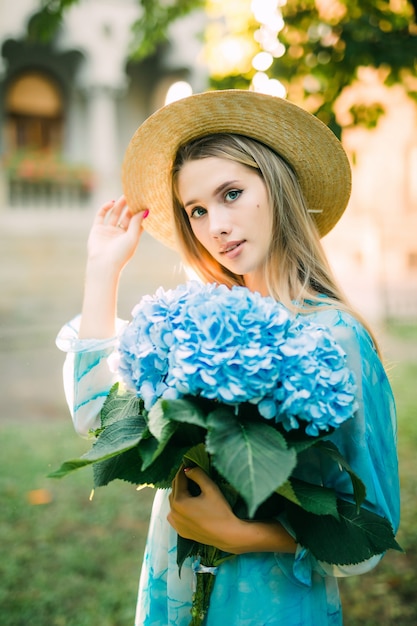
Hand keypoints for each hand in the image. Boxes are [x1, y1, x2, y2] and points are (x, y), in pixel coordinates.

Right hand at [86, 195, 146, 274]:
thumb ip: (137, 223)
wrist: (103, 264)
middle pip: (126, 216)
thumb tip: (145, 210)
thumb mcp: (132, 237)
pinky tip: (112, 202)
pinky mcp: (97, 229)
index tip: (145, 201)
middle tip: (135, 194)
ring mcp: (108, 231)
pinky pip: (101, 215)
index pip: (136, 222)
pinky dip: (106, 208)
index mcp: (130, 237)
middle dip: (130, 206)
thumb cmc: (121, 254)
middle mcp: (119, 234)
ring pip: (115, 214)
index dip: (140, 212)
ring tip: (125, 195)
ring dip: (120, 205)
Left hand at [167, 466, 296, 554]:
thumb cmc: (221, 510)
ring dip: (179, 493)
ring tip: (189, 487)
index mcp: (179, 501)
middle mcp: (173, 513)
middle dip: (181, 480)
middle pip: (174, 490)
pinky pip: (175, 514)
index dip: (183, 469)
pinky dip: (178, 507)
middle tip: (190, 472)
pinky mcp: (181, 531)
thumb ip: (198, 475)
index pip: (179, 479)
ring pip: (173, 502)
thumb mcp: (210, 488)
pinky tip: (187, 504)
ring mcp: (176, 524)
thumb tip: (188, 468)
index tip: (187, 461)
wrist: (228, 535)